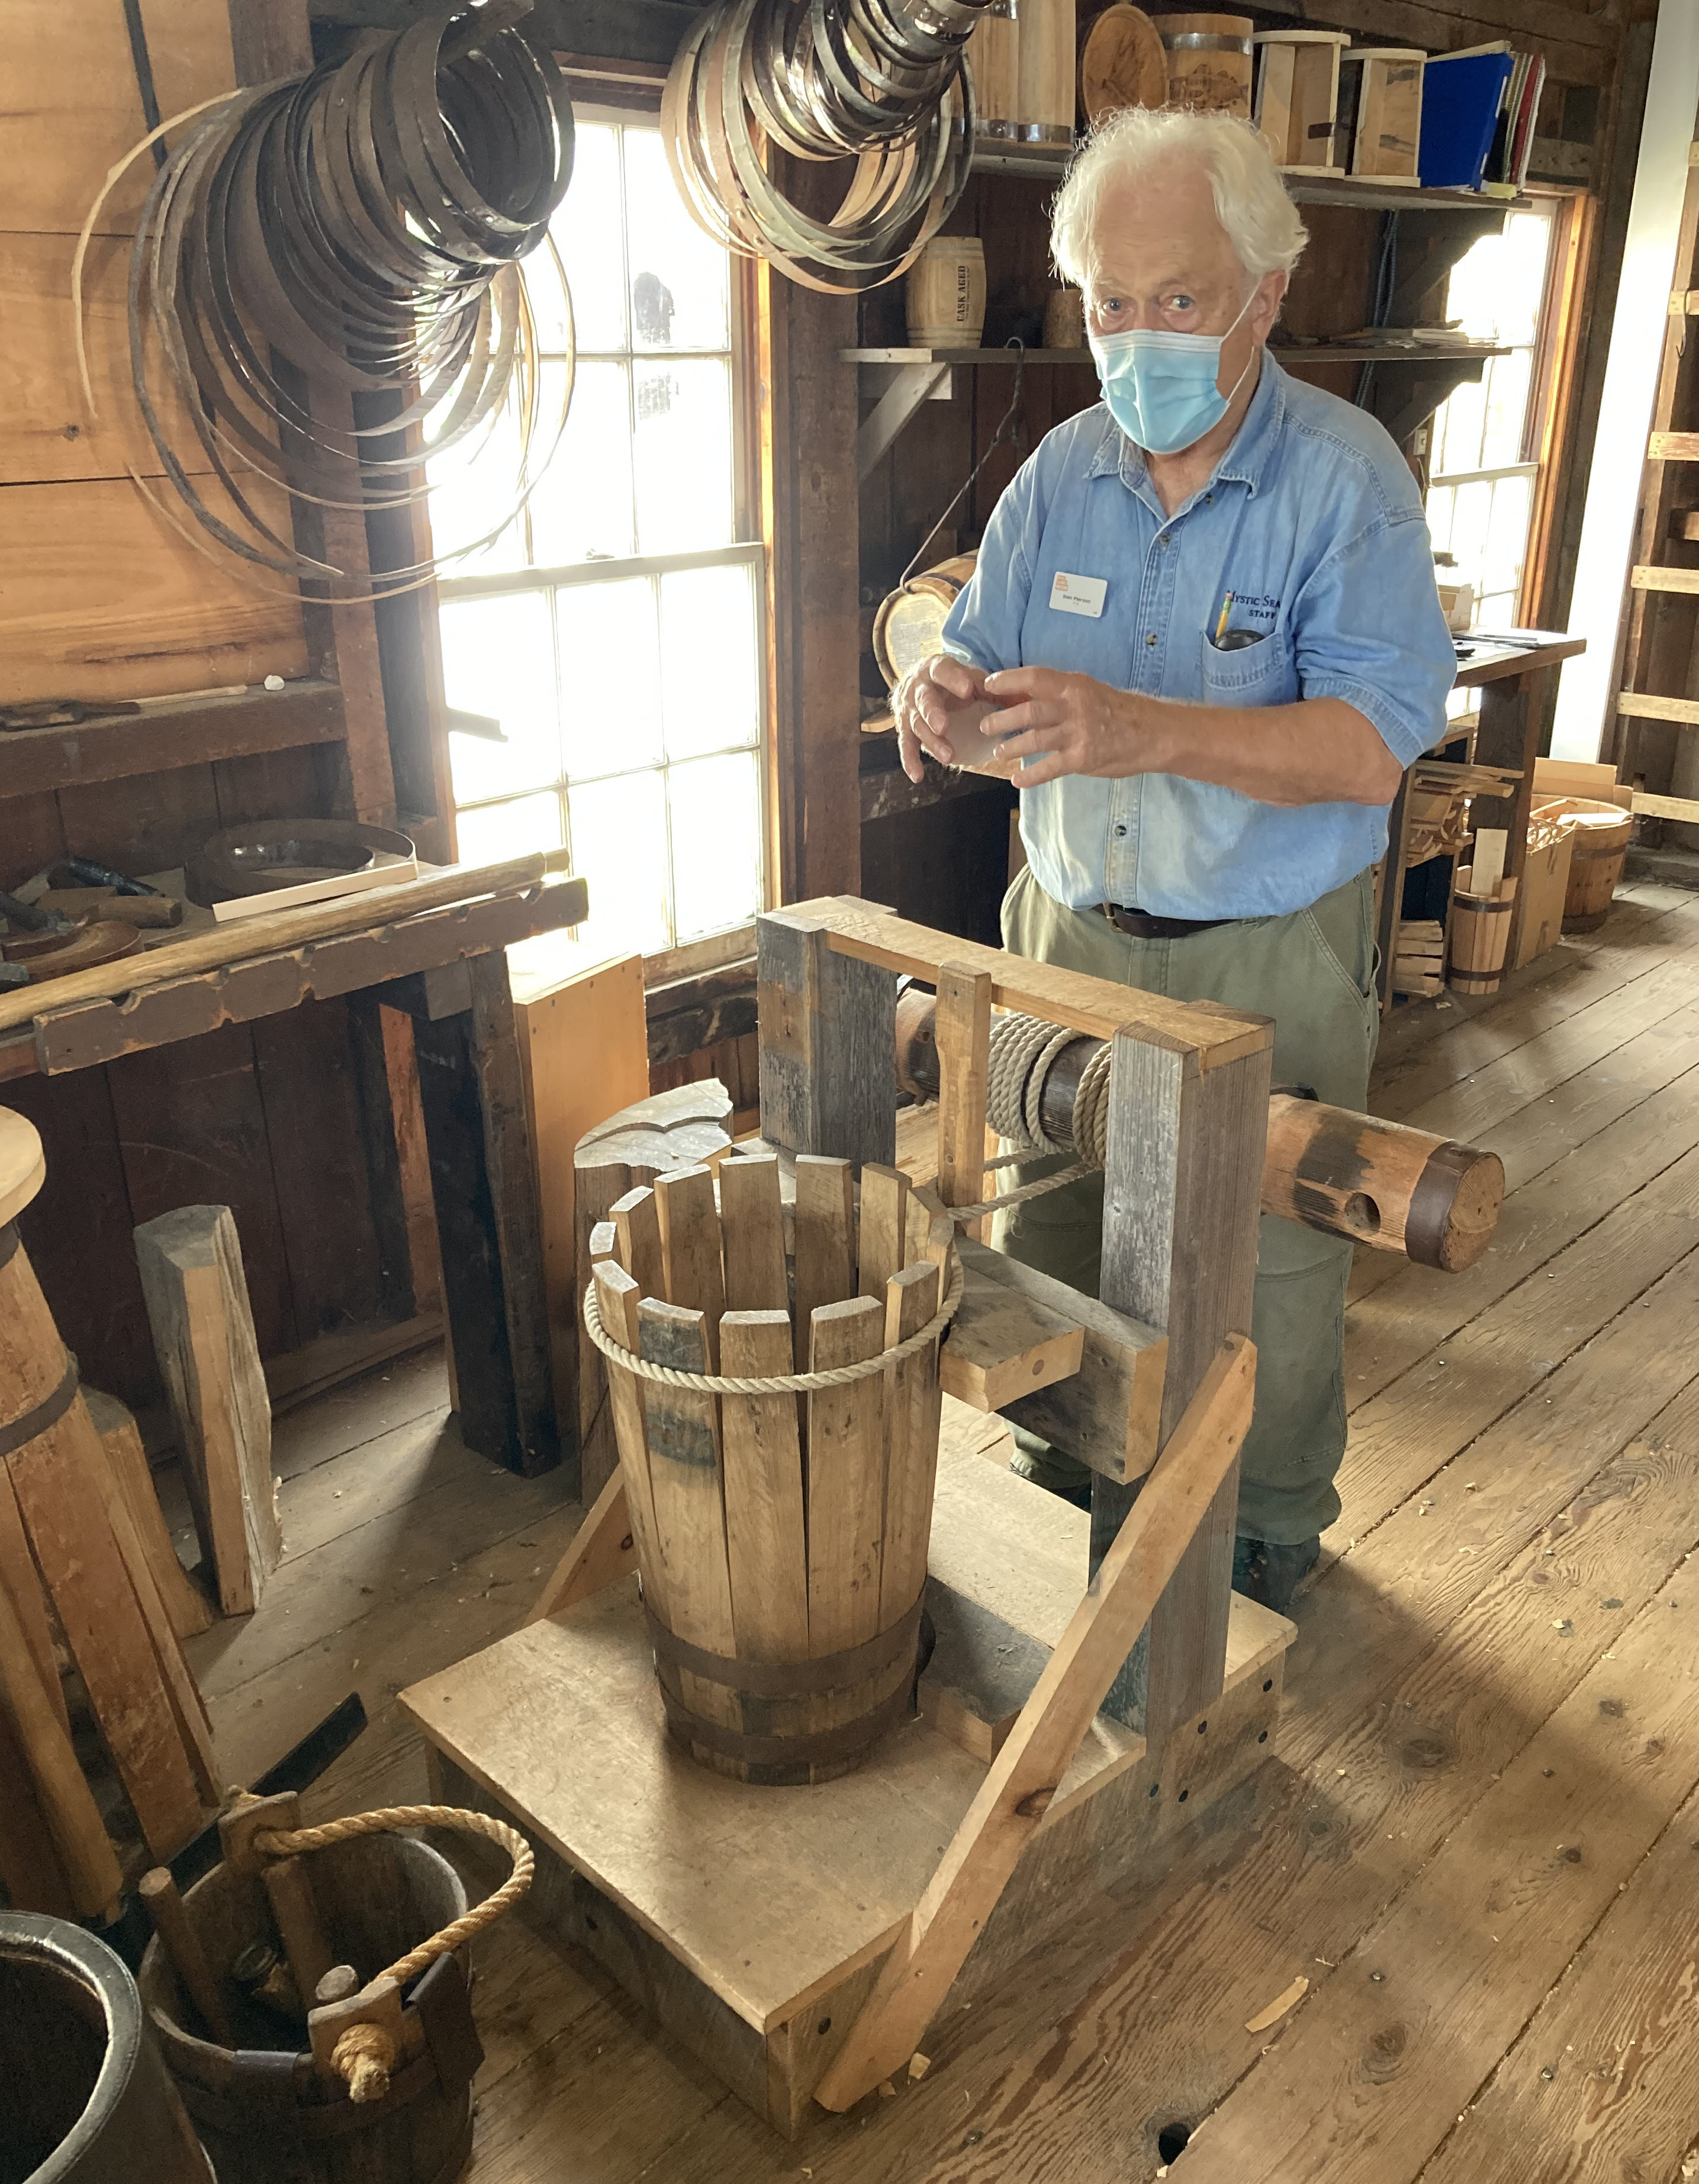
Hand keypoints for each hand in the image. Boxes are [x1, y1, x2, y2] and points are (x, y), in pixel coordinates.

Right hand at [894, 653, 990, 782]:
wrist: (918, 682)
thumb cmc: (951, 681)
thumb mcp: (971, 680)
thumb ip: (995, 690)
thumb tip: (1028, 701)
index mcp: (936, 669)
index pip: (943, 671)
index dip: (952, 679)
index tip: (966, 689)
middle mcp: (918, 688)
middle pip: (924, 700)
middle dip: (933, 713)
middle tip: (943, 727)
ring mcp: (909, 709)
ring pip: (917, 725)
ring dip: (931, 742)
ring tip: (948, 757)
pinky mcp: (905, 728)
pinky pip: (906, 745)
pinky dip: (910, 760)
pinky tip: (918, 776)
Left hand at [978, 666, 1143, 785]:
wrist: (1152, 733)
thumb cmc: (1119, 711)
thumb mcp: (1089, 691)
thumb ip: (1061, 694)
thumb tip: (1026, 696)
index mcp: (1073, 685)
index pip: (1033, 677)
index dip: (1008, 680)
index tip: (988, 685)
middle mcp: (1073, 706)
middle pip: (1028, 711)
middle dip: (1001, 720)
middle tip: (986, 726)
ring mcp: (1078, 733)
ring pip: (1034, 740)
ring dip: (1011, 747)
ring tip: (999, 752)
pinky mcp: (1082, 758)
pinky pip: (1049, 768)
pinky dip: (1030, 776)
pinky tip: (1017, 781)